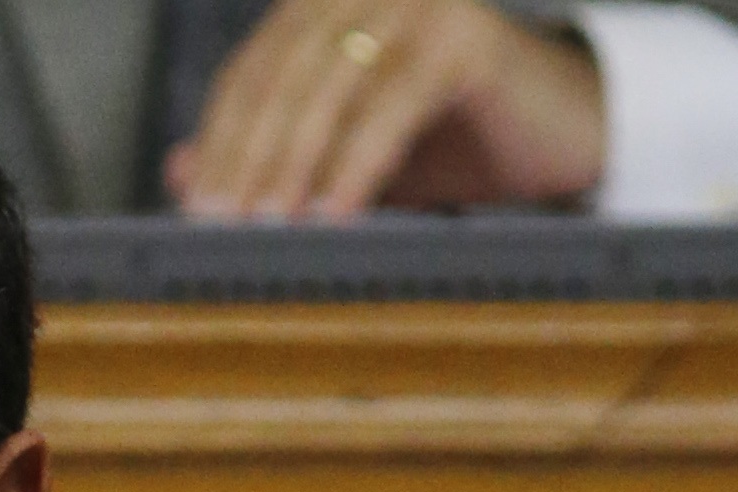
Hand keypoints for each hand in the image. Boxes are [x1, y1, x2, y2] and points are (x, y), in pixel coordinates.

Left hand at [167, 0, 604, 220]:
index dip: (218, 142)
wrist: (558, 134)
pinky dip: (356, 163)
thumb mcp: (339, 154)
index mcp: (324, 9)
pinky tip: (332, 211)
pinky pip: (391, 106)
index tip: (194, 207)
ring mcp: (416, 5)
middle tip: (220, 222)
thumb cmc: (446, 141)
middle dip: (244, 156)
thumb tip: (178, 173)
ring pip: (328, 87)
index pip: (247, 74)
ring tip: (266, 223)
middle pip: (279, 77)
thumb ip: (266, 153)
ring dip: (290, 162)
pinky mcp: (464, 36)